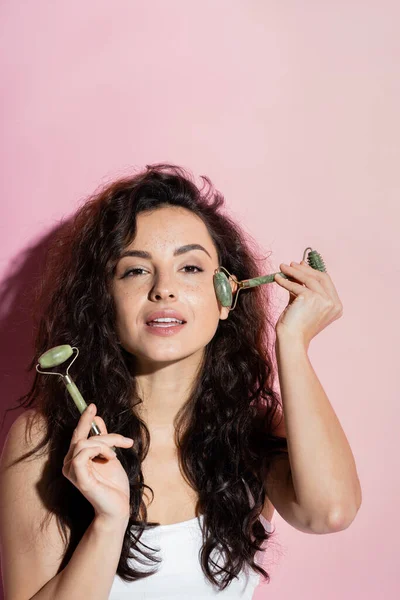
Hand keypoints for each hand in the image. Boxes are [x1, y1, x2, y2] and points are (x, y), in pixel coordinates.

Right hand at [62, 403, 133, 521]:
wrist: (119, 507)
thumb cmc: (114, 485)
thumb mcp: (110, 455)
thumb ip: (103, 439)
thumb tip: (97, 420)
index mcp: (76, 458)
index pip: (78, 434)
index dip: (84, 419)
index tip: (92, 405)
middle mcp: (70, 463)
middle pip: (82, 436)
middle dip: (106, 435)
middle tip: (125, 441)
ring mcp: (71, 471)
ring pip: (85, 442)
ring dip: (105, 444)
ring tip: (115, 455)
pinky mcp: (77, 477)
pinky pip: (82, 453)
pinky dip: (98, 450)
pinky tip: (109, 458)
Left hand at [274, 260, 342, 347]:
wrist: (292, 340)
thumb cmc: (296, 326)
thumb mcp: (303, 304)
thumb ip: (302, 289)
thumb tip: (297, 270)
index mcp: (336, 306)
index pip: (326, 282)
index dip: (313, 272)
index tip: (301, 265)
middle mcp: (333, 303)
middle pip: (320, 277)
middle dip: (304, 269)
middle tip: (291, 264)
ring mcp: (325, 300)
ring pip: (309, 278)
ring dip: (294, 271)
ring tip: (282, 267)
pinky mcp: (311, 298)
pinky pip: (296, 285)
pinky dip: (285, 281)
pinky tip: (277, 279)